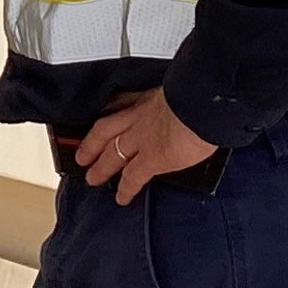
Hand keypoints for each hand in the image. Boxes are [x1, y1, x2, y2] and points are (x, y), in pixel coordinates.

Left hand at [76, 88, 217, 203]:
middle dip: (92, 144)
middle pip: (106, 130)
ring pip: (112, 153)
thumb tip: (196, 104)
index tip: (103, 114)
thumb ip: (184, 99)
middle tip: (82, 154)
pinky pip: (133, 177)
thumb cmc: (203, 91)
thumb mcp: (188, 89)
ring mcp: (142, 138)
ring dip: (101, 167)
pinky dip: (126, 189)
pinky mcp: (152, 158)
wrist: (205, 99)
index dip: (111, 111)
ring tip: (92, 178)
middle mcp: (141, 115)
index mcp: (151, 96)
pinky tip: (121, 198)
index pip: (123, 102)